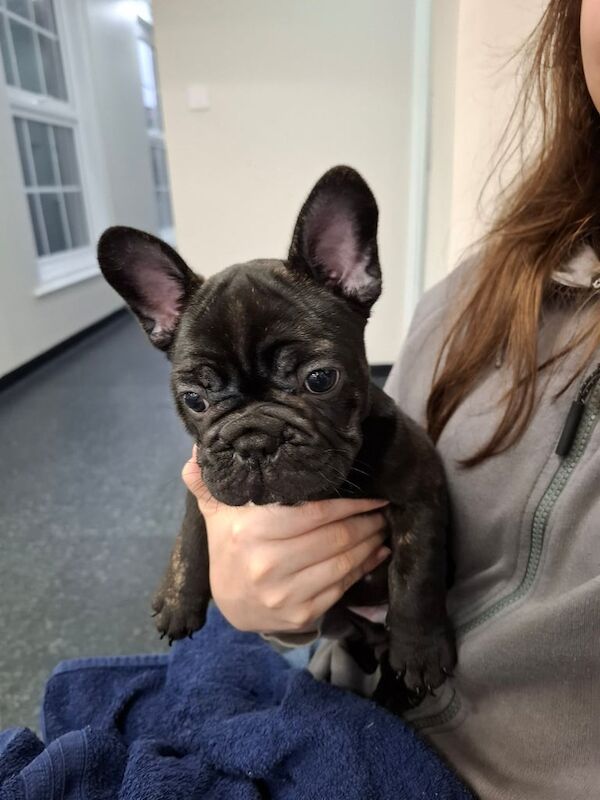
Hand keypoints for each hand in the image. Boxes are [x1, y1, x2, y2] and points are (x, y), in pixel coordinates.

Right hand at [182, 452, 389, 634]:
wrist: (233, 606)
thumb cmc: (231, 548)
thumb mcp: (217, 513)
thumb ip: (209, 483)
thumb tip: (196, 450)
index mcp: (250, 531)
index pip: (314, 513)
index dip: (350, 504)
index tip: (372, 494)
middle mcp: (267, 563)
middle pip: (334, 537)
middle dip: (366, 521)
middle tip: (382, 509)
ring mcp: (285, 593)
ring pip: (343, 562)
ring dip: (370, 543)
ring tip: (381, 527)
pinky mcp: (301, 614)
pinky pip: (342, 586)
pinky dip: (365, 567)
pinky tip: (376, 553)